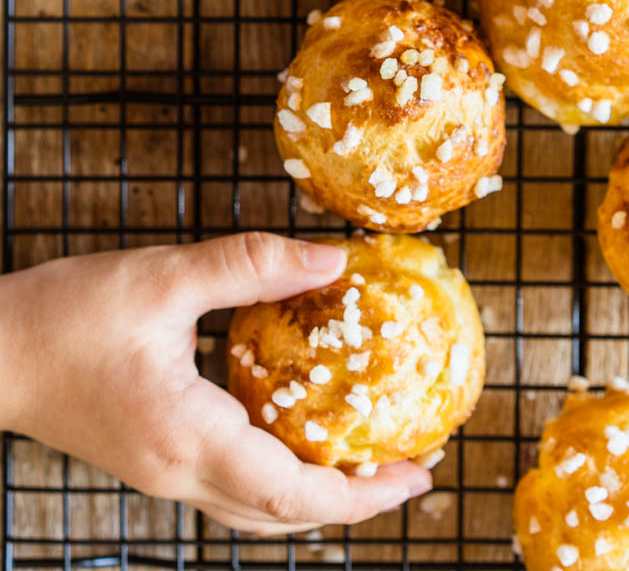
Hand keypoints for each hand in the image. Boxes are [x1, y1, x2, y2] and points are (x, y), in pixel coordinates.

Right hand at [0, 233, 430, 531]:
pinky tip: (299, 439)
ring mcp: (162, 473)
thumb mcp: (163, 277)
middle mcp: (177, 471)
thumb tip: (330, 260)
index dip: (359, 493)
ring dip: (317, 496)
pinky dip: (279, 479)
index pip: (289, 491)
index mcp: (185, 435)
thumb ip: (250, 266)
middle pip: (281, 516)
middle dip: (354, 503)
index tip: (415, 472)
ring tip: (367, 462)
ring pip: (255, 511)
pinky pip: (231, 488)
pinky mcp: (153, 460)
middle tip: (410, 470)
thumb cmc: (66, 316)